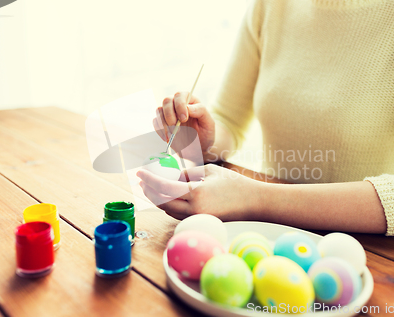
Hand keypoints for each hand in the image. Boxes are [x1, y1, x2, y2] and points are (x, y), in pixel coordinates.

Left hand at [137, 164, 261, 220]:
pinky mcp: (200, 222)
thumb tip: (170, 177)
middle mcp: (194, 209)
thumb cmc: (233, 183)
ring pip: (168, 210)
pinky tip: (166, 196)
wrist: (253, 202)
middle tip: (142, 181)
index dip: (150, 179)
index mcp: (196, 193)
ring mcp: (196, 218)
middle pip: (162, 202)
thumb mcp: (209, 171)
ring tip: (150, 187)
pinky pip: (178, 214)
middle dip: (149, 191)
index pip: (164, 187)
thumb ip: (187, 173)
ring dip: (158, 198)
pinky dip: (169, 205)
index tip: (140, 172)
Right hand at [154, 92, 214, 161]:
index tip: (184, 118)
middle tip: (176, 126)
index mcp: (190, 102)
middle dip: (170, 114)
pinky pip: (155, 122)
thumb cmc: (205, 134)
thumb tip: (188, 107)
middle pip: (167, 100)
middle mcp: (177, 106)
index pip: (180, 95)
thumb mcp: (209, 123)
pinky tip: (168, 138)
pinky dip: (160, 130)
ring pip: (159, 110)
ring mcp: (169, 115)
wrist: (199, 149)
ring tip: (174, 134)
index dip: (180, 105)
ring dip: (164, 123)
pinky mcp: (163, 125)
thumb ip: (201, 111)